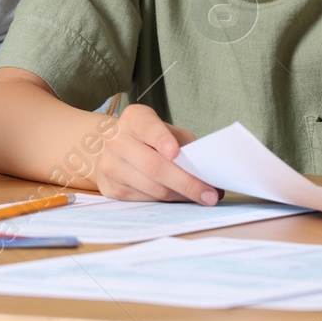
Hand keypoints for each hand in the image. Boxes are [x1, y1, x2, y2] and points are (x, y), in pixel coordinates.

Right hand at [91, 104, 218, 203]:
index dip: (162, 139)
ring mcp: (111, 166)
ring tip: (203, 197)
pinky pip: (147, 200)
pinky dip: (169, 201)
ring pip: (153, 188)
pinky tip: (181, 198)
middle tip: (209, 194)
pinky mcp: (112, 189)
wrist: (111, 148)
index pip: (148, 127)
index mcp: (134, 119)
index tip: (176, 152)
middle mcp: (117, 140)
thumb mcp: (165, 129)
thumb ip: (183, 143)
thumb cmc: (147, 138)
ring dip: (181, 195)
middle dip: (186, 182)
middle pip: (153, 166)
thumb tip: (205, 170)